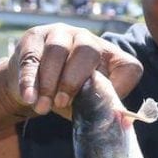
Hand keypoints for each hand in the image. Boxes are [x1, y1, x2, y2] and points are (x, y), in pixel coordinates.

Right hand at [7, 23, 142, 116]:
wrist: (31, 88)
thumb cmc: (66, 97)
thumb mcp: (86, 105)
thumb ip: (102, 110)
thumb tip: (123, 123)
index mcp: (110, 58)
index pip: (128, 68)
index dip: (120, 87)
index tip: (102, 106)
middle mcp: (88, 39)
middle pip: (87, 51)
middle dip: (73, 81)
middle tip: (61, 103)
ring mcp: (61, 33)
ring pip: (57, 51)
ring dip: (49, 82)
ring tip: (43, 107)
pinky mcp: (35, 36)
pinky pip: (33, 56)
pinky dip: (30, 80)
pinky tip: (29, 97)